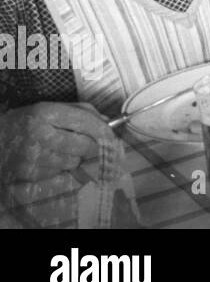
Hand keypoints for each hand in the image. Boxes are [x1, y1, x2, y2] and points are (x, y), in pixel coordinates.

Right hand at [0, 102, 110, 219]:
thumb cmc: (26, 121)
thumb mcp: (50, 108)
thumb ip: (80, 111)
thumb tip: (107, 121)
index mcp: (45, 113)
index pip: (84, 122)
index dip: (102, 130)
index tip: (112, 135)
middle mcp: (39, 134)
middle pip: (83, 145)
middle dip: (92, 146)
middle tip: (90, 144)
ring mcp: (33, 156)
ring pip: (73, 161)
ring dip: (75, 157)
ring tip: (62, 149)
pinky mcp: (29, 173)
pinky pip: (58, 172)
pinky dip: (60, 166)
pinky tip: (49, 158)